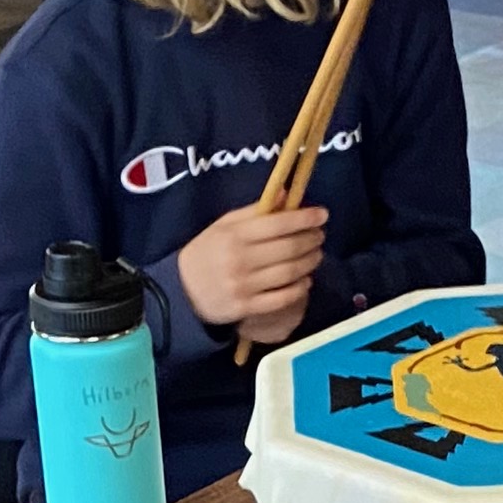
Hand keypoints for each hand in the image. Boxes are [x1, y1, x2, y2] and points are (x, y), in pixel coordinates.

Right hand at [177, 202, 326, 344]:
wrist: (181, 292)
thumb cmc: (206, 253)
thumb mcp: (223, 226)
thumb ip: (254, 211)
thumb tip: (286, 194)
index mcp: (234, 235)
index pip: (277, 224)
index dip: (304, 218)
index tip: (322, 214)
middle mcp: (239, 260)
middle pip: (287, 248)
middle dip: (311, 240)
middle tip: (320, 236)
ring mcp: (243, 286)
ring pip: (288, 273)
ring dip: (309, 263)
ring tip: (316, 255)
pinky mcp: (246, 308)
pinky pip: (282, 298)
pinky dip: (299, 288)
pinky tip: (305, 280)